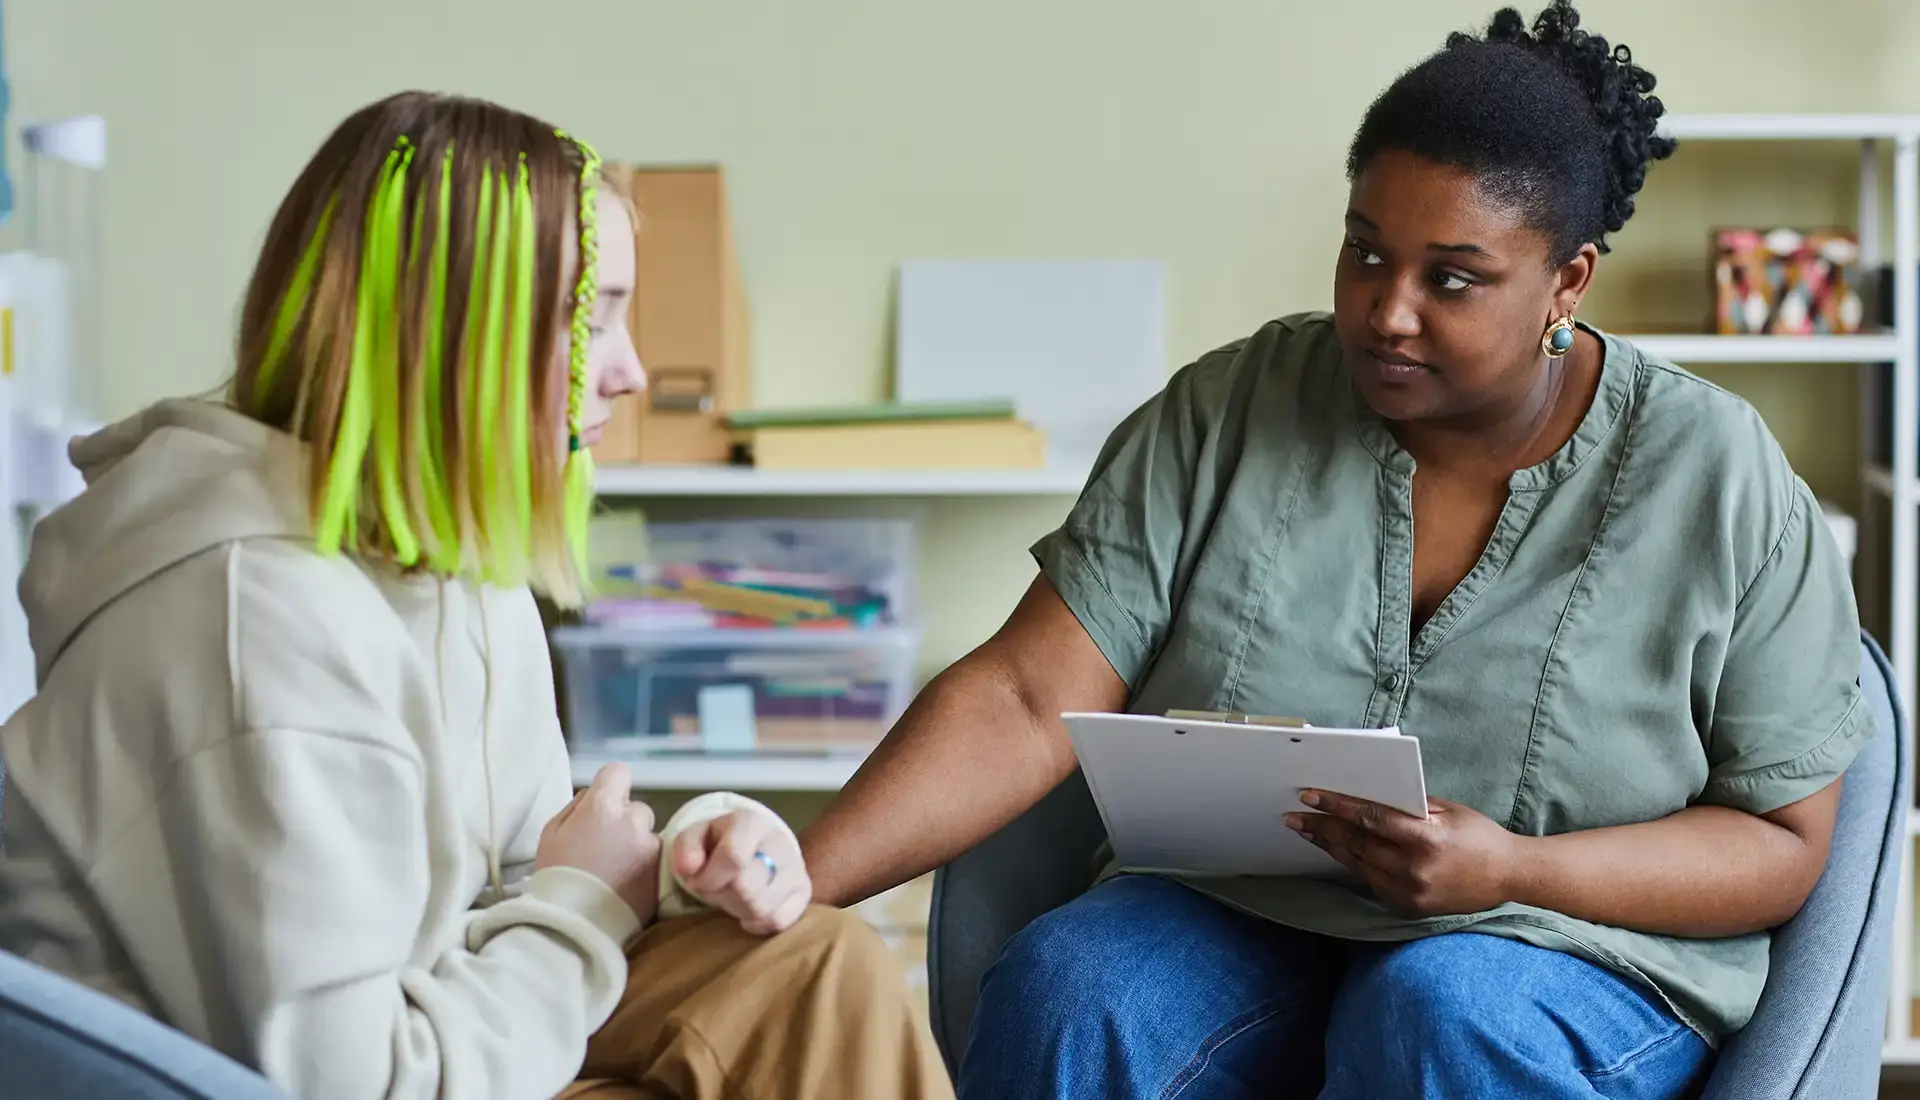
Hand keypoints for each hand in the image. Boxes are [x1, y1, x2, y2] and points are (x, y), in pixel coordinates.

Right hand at [536, 762, 662, 924]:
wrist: (573, 927)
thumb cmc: (555, 878)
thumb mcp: (551, 833)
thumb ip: (577, 807)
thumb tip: (594, 796)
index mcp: (602, 807)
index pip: (618, 772)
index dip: (610, 786)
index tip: (602, 805)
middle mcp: (633, 821)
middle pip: (636, 808)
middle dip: (624, 823)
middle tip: (606, 849)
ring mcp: (652, 847)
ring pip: (648, 836)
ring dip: (637, 847)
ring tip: (616, 873)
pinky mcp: (662, 873)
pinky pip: (657, 860)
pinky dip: (646, 868)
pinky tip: (627, 887)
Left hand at [671, 810, 810, 935]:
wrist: (753, 845)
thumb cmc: (719, 843)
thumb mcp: (695, 837)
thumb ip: (686, 848)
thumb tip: (690, 868)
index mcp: (752, 823)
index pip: (734, 857)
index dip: (710, 878)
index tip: (698, 882)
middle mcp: (780, 843)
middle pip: (747, 888)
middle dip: (723, 895)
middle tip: (717, 889)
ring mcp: (797, 868)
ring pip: (763, 908)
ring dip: (738, 909)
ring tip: (733, 897)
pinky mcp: (804, 893)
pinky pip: (779, 921)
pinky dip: (758, 923)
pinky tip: (749, 911)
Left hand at [1286, 790, 1518, 917]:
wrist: (1509, 877)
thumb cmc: (1480, 836)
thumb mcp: (1447, 810)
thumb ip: (1408, 805)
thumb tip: (1367, 794)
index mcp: (1425, 838)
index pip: (1369, 818)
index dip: (1336, 807)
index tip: (1310, 796)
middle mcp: (1413, 868)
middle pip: (1356, 844)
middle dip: (1322, 828)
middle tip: (1295, 817)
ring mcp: (1409, 892)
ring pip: (1357, 865)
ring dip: (1330, 847)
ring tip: (1308, 832)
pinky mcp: (1408, 907)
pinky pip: (1371, 881)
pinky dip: (1354, 864)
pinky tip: (1337, 852)